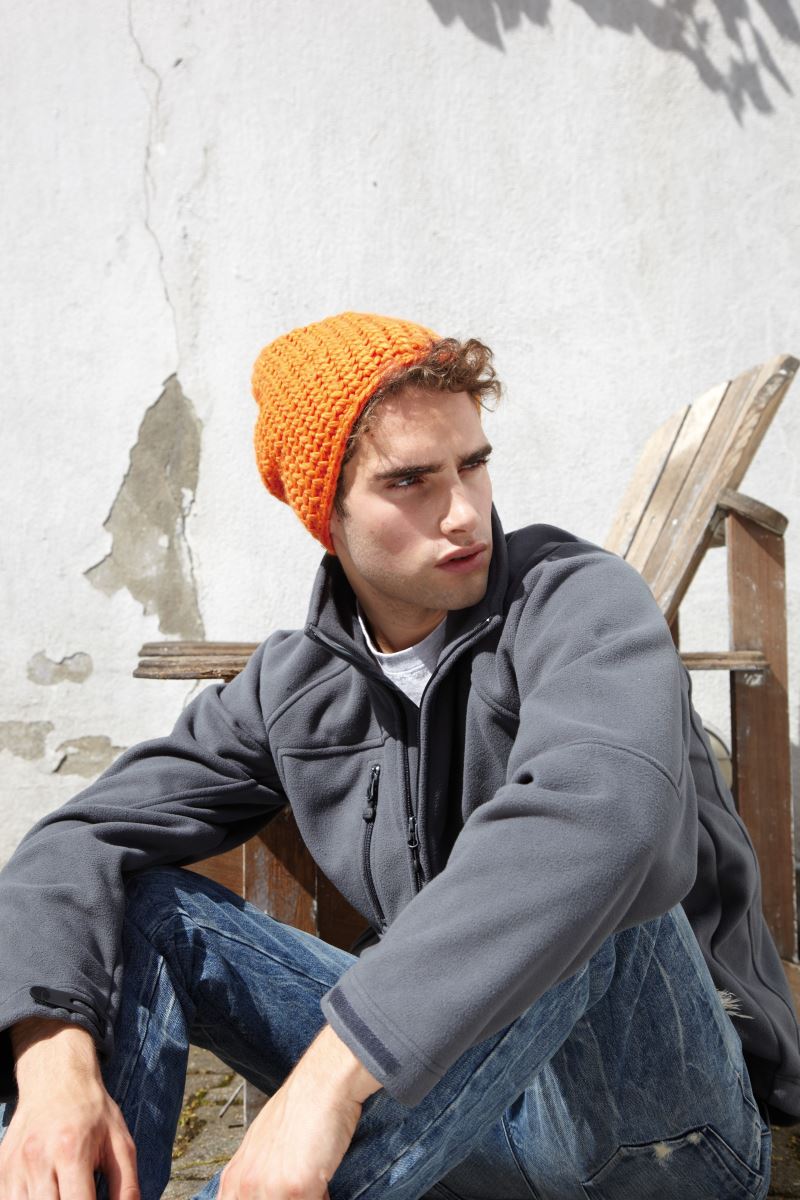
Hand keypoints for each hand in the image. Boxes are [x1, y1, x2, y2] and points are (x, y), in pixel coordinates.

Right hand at [0, 1018, 138, 1199]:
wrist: (56, 1081)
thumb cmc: (92, 1113)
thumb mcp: (119, 1143)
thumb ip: (126, 1185)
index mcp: (71, 1151)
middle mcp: (38, 1160)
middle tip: (82, 1195)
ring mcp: (15, 1168)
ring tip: (65, 1192)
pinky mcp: (2, 1171)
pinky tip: (47, 1192)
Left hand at [219, 1024, 380, 1199]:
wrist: (321, 1085)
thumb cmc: (298, 1110)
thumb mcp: (261, 1146)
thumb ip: (256, 1179)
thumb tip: (266, 1195)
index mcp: (234, 1178)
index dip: (261, 1199)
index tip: (277, 1193)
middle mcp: (246, 1186)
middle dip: (287, 1197)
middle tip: (296, 1187)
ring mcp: (269, 1189)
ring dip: (305, 1196)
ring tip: (309, 1180)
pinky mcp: (296, 1189)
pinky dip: (321, 1195)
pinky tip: (320, 1177)